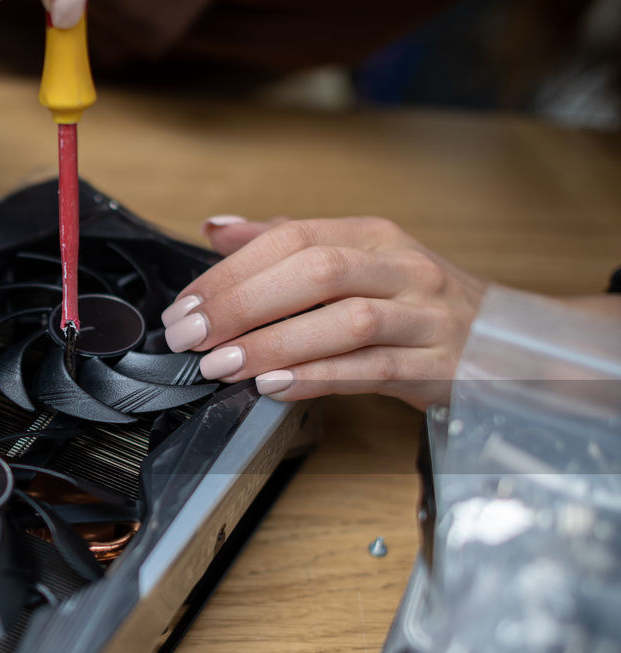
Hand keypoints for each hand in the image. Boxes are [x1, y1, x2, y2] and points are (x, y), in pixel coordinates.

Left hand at [162, 216, 493, 409]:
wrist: (505, 343)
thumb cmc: (414, 304)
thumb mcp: (357, 260)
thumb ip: (287, 244)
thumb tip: (217, 228)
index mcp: (373, 236)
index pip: (292, 238)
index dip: (231, 272)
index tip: (186, 306)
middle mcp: (401, 269)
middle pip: (316, 272)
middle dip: (242, 304)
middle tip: (191, 337)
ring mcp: (424, 317)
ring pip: (346, 321)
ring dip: (275, 343)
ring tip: (222, 364)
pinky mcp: (436, 366)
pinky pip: (372, 369)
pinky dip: (318, 377)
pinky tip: (274, 386)